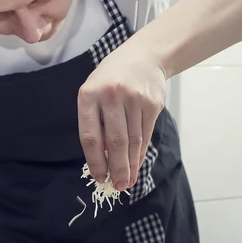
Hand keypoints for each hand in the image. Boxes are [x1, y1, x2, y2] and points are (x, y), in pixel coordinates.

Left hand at [78, 42, 166, 190]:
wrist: (144, 57)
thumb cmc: (111, 79)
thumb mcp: (94, 92)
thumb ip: (95, 122)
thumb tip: (101, 160)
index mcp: (89, 94)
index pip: (90, 135)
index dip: (95, 161)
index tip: (99, 177)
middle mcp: (111, 96)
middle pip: (115, 141)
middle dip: (116, 168)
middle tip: (117, 186)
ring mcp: (134, 99)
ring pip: (133, 141)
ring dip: (130, 165)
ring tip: (127, 181)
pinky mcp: (152, 104)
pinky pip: (145, 135)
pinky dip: (140, 153)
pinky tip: (136, 164)